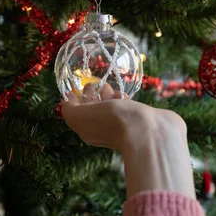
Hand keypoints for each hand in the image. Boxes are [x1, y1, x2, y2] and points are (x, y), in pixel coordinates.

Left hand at [58, 85, 195, 197]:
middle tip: (91, 84)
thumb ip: (70, 110)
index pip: (77, 114)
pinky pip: (126, 108)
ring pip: (110, 109)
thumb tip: (66, 103)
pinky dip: (121, 100)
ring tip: (106, 85)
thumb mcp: (82, 116)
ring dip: (106, 96)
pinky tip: (123, 94)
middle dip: (90, 97)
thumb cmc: (113, 122)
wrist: (149, 131)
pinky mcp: (138, 120)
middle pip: (93, 112)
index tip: (73, 88)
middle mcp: (103, 130)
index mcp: (88, 130)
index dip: (74, 101)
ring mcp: (122, 125)